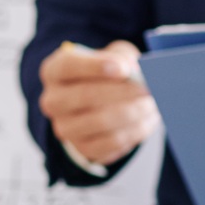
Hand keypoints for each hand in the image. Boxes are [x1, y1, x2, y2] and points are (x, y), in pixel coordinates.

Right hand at [38, 39, 158, 166]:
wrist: (99, 105)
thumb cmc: (106, 75)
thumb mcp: (113, 56)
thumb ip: (123, 58)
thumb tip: (136, 72)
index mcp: (54, 72)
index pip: (67, 66)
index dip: (95, 67)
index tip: (124, 69)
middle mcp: (53, 101)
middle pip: (83, 96)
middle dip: (121, 91)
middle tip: (147, 88)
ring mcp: (65, 127)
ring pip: (100, 122)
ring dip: (132, 112)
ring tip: (151, 104)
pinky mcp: (82, 148)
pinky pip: (111, 142)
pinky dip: (135, 131)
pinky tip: (146, 120)